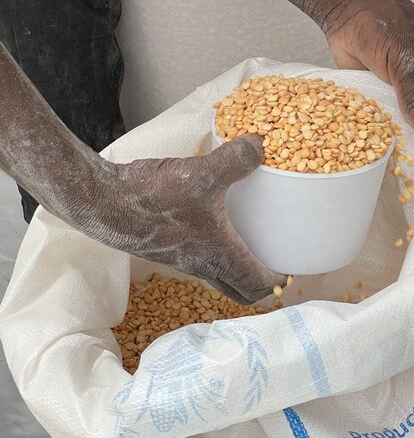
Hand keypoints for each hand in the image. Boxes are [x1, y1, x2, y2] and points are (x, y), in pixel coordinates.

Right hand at [89, 136, 282, 302]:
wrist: (100, 202)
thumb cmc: (151, 196)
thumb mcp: (200, 173)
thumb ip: (235, 160)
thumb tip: (262, 145)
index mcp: (219, 256)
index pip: (257, 285)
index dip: (278, 282)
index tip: (291, 272)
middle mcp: (203, 266)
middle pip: (240, 292)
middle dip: (261, 286)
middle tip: (274, 266)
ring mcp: (183, 262)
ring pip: (219, 279)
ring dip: (237, 273)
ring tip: (250, 249)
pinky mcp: (167, 252)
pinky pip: (200, 266)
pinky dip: (215, 259)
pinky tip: (214, 230)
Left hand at [324, 0, 413, 138]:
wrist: (345, 7)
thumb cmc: (383, 19)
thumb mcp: (407, 60)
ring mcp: (404, 95)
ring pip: (408, 127)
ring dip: (400, 140)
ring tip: (394, 159)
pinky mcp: (382, 98)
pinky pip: (386, 122)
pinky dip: (380, 132)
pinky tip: (374, 146)